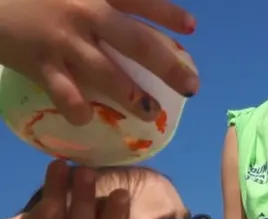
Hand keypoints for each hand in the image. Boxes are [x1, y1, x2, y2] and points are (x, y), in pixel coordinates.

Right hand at [0, 0, 198, 124]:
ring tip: (151, 113)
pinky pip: (65, 94)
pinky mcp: (38, 62)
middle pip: (137, 42)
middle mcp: (84, 13)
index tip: (191, 28)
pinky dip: (78, 110)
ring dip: (133, 97)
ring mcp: (62, 40)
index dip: (166, 13)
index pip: (139, 0)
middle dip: (168, 67)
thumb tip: (123, 15)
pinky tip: (86, 119)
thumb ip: (100, 0)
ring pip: (108, 74)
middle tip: (191, 87)